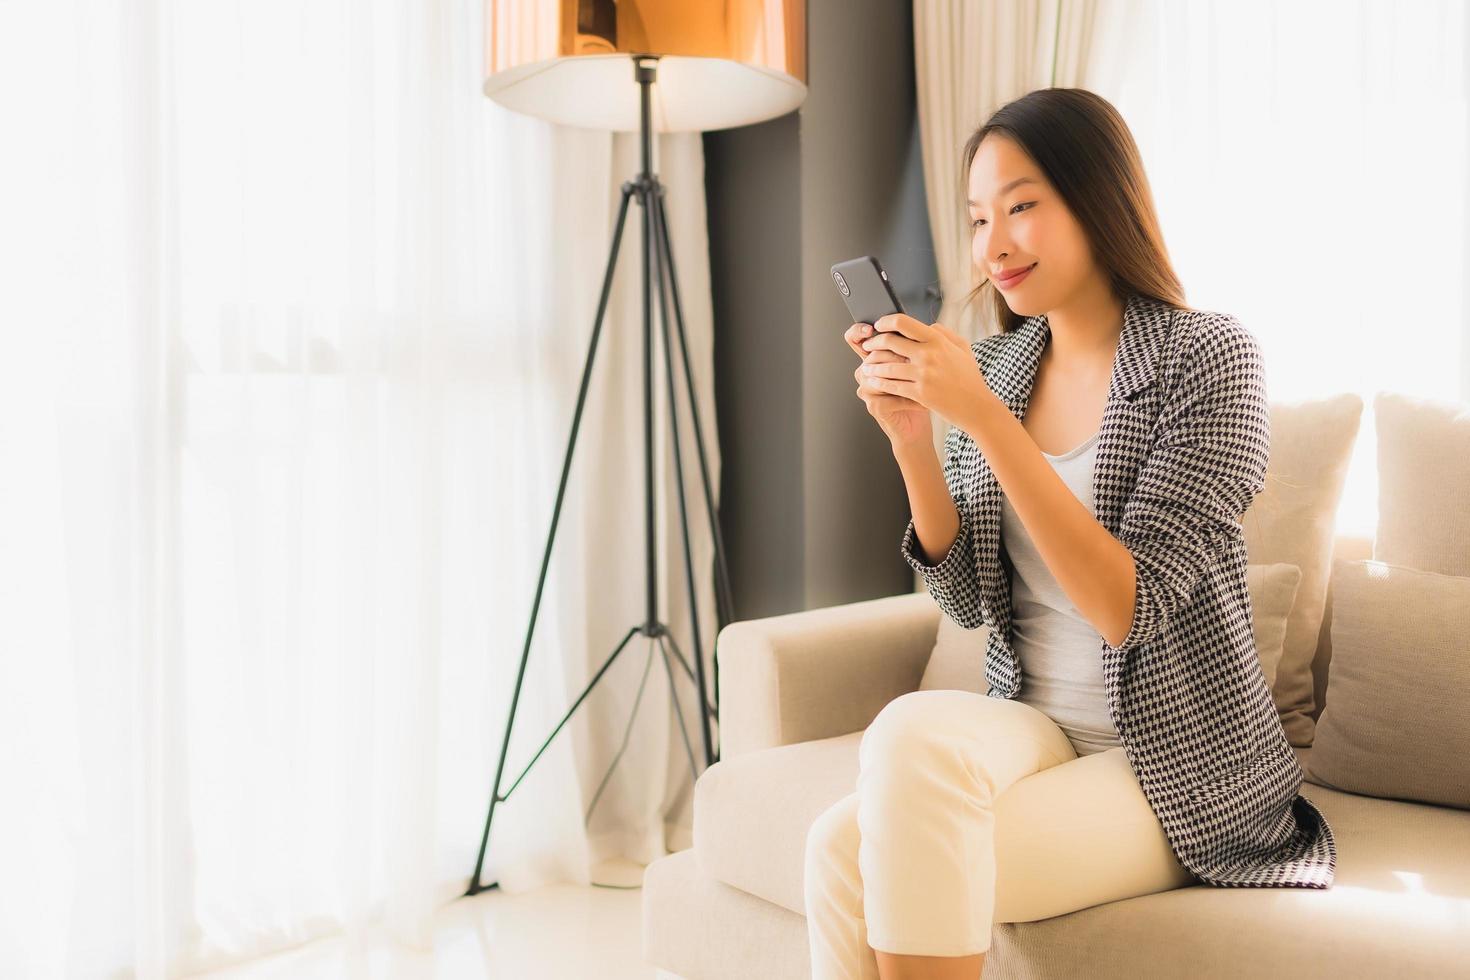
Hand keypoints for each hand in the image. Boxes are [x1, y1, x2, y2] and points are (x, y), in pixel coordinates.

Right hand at [844, 321, 931, 447]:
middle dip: (894, 354)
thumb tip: (922, 326)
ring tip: (922, 378)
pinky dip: (910, 398)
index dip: (858, 331)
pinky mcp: (874, 405)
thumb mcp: (917, 364)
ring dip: (904, 376)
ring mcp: (867, 389)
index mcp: (874, 359)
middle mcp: (866, 372)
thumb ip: (913, 345)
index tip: (870, 329)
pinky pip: (890, 395)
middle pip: (872, 355)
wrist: (918, 425)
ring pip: (880, 374)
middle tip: (912, 358)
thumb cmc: (920, 393)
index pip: (856, 339)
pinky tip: (922, 400)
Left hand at [857, 313, 985, 429]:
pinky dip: (880, 383)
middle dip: (873, 343)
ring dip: (872, 366)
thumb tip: (926, 325)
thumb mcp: (962, 348)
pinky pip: (892, 386)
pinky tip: (874, 382)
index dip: (885, 322)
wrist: (977, 406)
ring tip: (866, 367)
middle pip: (889, 342)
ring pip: (887, 366)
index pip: (903, 323)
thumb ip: (944, 333)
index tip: (878, 325)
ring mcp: (923, 374)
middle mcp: (929, 354)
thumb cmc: (970, 378)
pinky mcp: (920, 393)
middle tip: (867, 346)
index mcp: (937, 340)